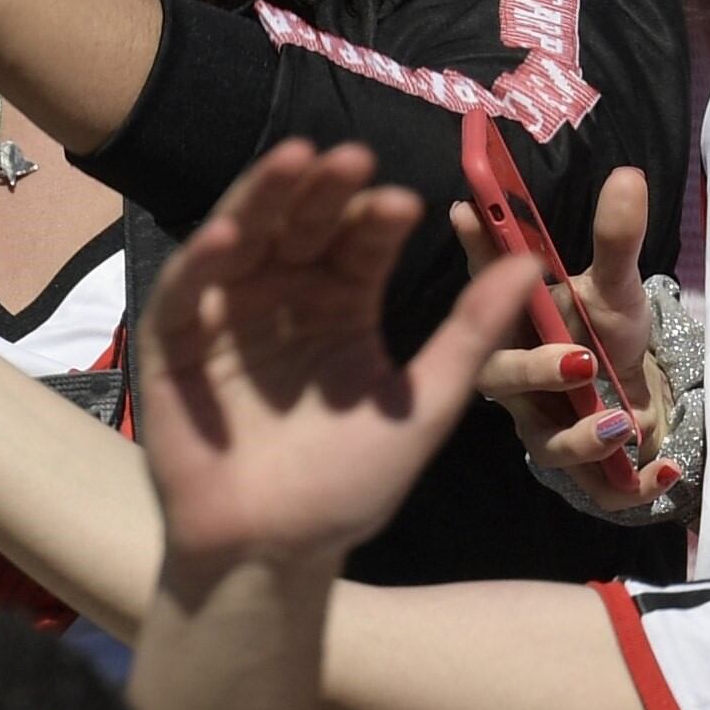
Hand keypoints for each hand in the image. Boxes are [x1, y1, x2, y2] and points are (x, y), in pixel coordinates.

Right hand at [140, 141, 539, 601]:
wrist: (273, 554)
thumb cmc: (348, 485)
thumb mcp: (422, 405)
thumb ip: (471, 333)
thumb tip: (533, 262)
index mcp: (344, 303)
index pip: (362, 242)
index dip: (379, 219)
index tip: (406, 202)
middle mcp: (286, 295)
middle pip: (304, 223)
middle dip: (326, 189)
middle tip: (351, 155)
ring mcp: (228, 312)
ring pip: (247, 235)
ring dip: (264, 196)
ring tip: (294, 159)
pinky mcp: (175, 341)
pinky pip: (187, 289)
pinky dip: (204, 257)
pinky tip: (230, 234)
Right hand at [454, 166, 681, 512]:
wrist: (638, 395)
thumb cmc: (608, 334)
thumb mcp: (617, 288)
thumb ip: (617, 240)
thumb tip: (628, 175)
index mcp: (519, 320)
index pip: (487, 284)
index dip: (475, 251)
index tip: (468, 209)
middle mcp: (519, 377)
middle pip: (500, 380)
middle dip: (532, 370)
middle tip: (579, 359)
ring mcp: (545, 426)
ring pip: (545, 443)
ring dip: (583, 438)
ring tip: (623, 424)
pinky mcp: (580, 468)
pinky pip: (595, 487)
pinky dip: (630, 484)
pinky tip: (664, 468)